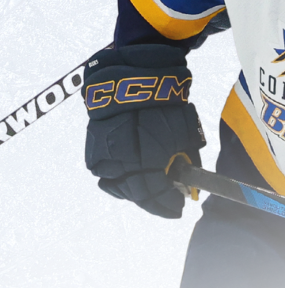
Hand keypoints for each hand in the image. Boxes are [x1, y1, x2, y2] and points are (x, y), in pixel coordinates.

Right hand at [83, 44, 204, 218]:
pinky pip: (107, 174)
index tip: (180, 208)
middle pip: (137, 194)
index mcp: (146, 159)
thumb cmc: (164, 105)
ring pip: (119, 187)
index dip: (169, 204)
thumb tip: (188, 184)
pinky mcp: (93, 152)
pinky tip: (134, 174)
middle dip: (155, 200)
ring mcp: (104, 159)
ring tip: (152, 188)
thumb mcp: (184, 133)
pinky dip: (121, 177)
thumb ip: (186, 161)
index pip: (157, 194)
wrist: (132, 80)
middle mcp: (121, 164)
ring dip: (137, 191)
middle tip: (168, 201)